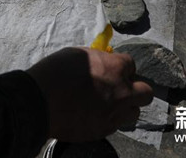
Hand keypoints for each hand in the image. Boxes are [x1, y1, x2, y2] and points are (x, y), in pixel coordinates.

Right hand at [27, 47, 152, 141]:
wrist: (39, 100)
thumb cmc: (54, 72)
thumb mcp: (78, 54)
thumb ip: (97, 59)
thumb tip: (103, 62)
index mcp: (115, 68)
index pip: (132, 64)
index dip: (122, 67)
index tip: (113, 69)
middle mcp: (121, 92)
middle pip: (146, 93)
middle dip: (136, 89)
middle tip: (121, 88)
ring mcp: (114, 113)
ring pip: (134, 113)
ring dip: (125, 106)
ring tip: (108, 104)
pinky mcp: (103, 130)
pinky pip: (115, 125)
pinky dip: (109, 119)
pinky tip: (94, 114)